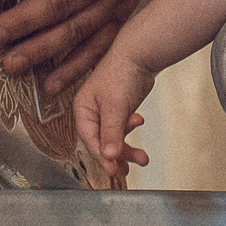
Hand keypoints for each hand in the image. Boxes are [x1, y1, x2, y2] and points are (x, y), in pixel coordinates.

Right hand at [73, 46, 156, 178]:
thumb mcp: (115, 106)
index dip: (101, 156)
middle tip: (125, 169)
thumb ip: (111, 133)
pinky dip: (131, 131)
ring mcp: (106, 113)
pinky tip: (140, 121)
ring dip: (128, 148)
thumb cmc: (121, 73)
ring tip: (143, 158)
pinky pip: (123, 130)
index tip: (113, 168)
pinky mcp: (120, 112)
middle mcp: (92, 112)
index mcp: (83, 109)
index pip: (89, 139)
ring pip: (114, 139)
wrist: (140, 55)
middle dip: (116, 156)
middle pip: (101, 143)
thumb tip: (108, 157)